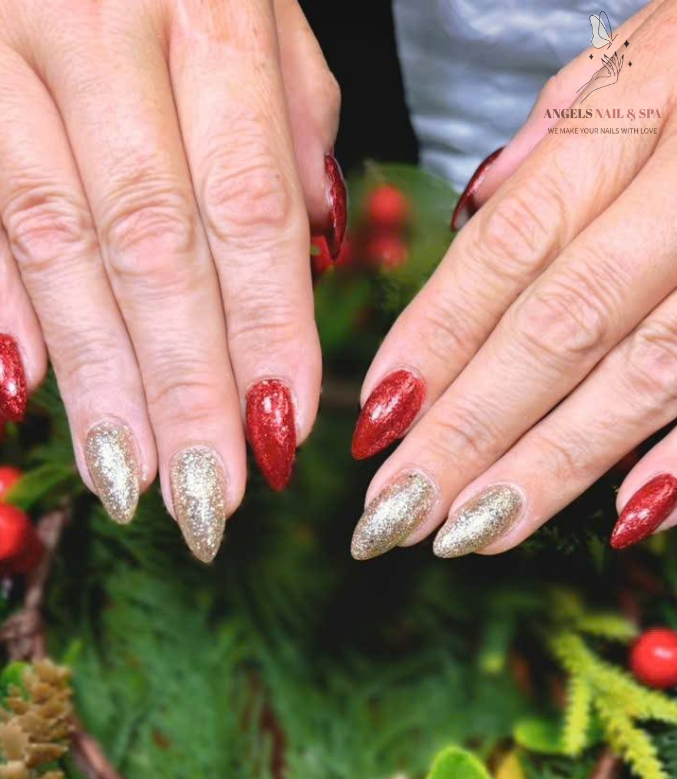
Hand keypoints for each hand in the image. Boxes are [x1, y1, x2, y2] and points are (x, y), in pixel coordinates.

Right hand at [0, 0, 342, 560]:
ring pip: (54, 241)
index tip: (280, 432)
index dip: (266, 328)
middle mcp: (98, 28)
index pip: (248, 205)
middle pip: (152, 243)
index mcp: (209, 7)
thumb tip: (313, 259)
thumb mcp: (260, 4)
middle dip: (183, 385)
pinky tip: (28, 396)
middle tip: (206, 498)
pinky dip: (3, 310)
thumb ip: (287, 125)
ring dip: (97, 378)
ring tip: (130, 480)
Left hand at [350, 0, 676, 560]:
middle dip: (468, 429)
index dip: (435, 337)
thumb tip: (477, 212)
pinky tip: (625, 517)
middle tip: (395, 512)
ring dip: (552, 464)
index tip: (374, 419)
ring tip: (473, 532)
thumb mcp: (648, 57)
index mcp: (641, 102)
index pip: (510, 242)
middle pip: (560, 323)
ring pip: (646, 368)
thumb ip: (563, 136)